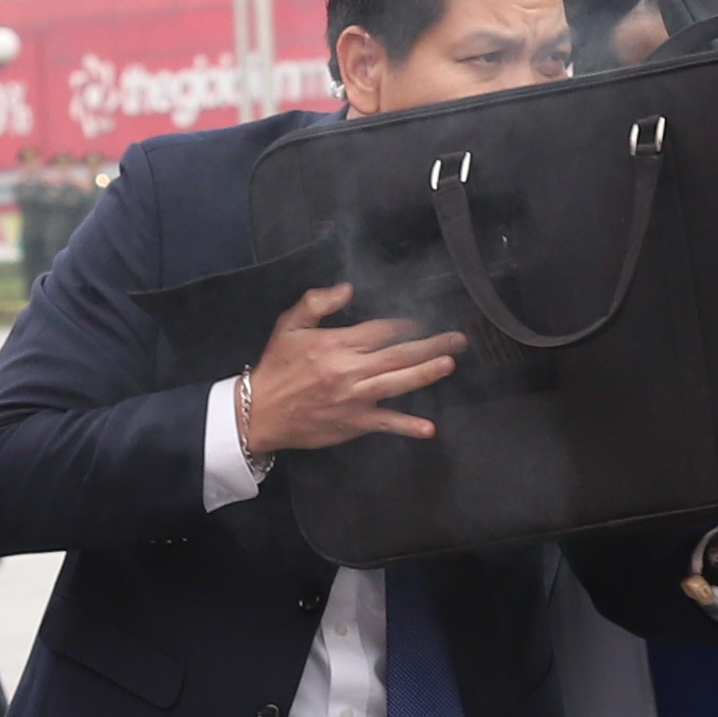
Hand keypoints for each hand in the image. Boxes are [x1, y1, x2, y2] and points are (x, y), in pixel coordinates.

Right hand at [237, 284, 457, 457]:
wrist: (259, 413)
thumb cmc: (276, 367)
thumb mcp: (289, 325)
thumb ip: (317, 302)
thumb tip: (348, 288)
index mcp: (336, 344)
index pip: (380, 330)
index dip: (405, 324)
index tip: (422, 320)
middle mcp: (349, 370)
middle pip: (398, 354)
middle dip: (431, 345)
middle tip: (458, 339)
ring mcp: (354, 399)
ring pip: (397, 383)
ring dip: (426, 373)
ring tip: (449, 364)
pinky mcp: (353, 423)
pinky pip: (385, 424)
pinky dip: (407, 426)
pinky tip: (429, 428)